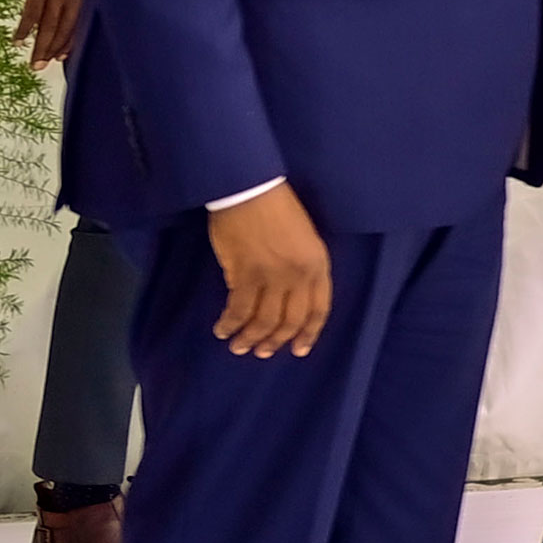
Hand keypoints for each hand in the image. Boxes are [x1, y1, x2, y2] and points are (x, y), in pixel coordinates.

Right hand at [13, 0, 83, 66]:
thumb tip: (78, 8)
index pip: (81, 25)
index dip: (71, 43)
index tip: (63, 57)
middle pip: (64, 30)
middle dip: (53, 51)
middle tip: (43, 67)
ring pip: (47, 26)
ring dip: (39, 46)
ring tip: (33, 63)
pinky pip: (30, 13)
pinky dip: (24, 29)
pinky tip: (18, 39)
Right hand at [207, 181, 333, 357]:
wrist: (251, 190)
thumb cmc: (277, 209)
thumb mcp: (304, 239)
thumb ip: (299, 269)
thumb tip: (276, 297)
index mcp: (319, 265)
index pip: (320, 309)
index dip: (309, 333)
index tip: (299, 350)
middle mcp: (300, 275)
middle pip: (291, 320)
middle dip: (275, 341)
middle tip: (260, 352)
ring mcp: (273, 276)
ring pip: (264, 320)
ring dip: (250, 338)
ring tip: (238, 347)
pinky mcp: (245, 274)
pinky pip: (239, 309)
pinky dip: (230, 323)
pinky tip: (222, 329)